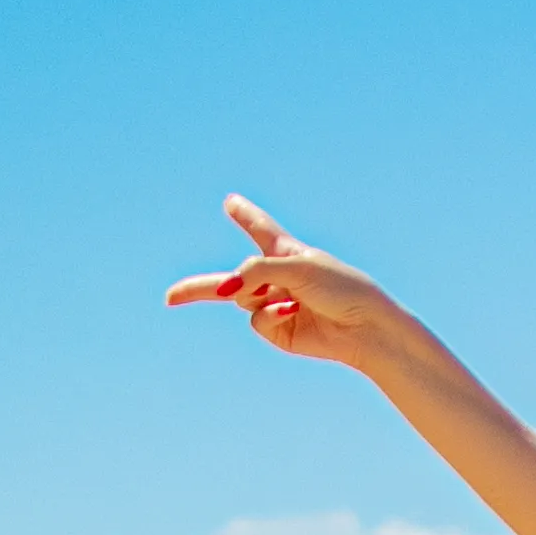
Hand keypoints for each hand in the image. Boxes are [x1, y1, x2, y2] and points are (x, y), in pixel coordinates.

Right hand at [165, 194, 412, 365]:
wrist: (366, 328)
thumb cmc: (341, 288)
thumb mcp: (296, 266)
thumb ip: (256, 270)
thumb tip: (226, 291)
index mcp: (287, 252)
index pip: (260, 229)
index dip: (245, 216)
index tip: (231, 202)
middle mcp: (277, 279)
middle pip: (231, 279)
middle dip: (199, 289)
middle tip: (170, 297)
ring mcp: (275, 306)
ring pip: (238, 298)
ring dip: (252, 294)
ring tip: (290, 299)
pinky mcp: (279, 332)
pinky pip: (256, 320)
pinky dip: (270, 315)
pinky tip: (294, 313)